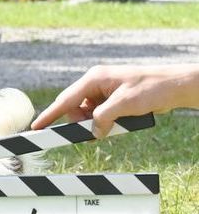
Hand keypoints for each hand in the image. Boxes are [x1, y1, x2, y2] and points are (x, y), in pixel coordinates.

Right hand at [31, 63, 198, 136]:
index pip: (65, 99)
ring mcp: (104, 91)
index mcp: (94, 79)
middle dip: (82, 123)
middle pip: (75, 108)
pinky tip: (120, 122)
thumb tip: (93, 132)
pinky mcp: (113, 98)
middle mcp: (96, 83)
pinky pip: (100, 114)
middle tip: (94, 134)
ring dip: (97, 123)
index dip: (50, 114)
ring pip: (88, 113)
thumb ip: (103, 118)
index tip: (36, 126)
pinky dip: (106, 122)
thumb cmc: (152, 88)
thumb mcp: (125, 104)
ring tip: (115, 126)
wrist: (176, 86)